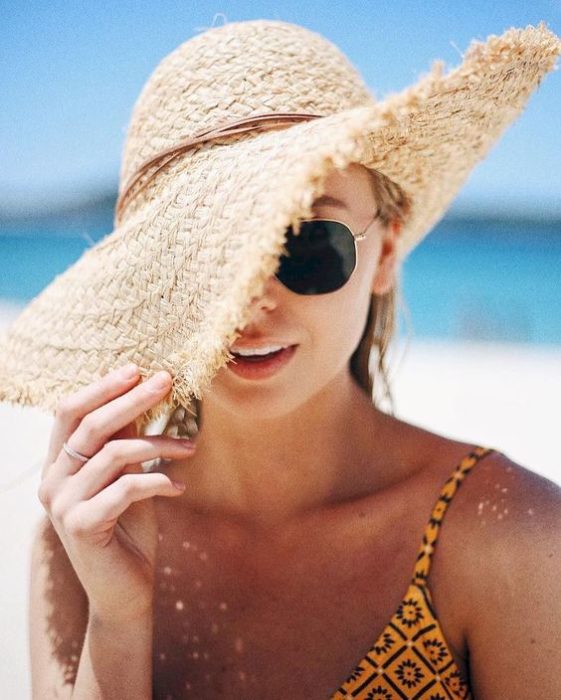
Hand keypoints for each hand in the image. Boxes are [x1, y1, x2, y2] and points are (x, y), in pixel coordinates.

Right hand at [37, 364, 195, 622]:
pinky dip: (159, 481)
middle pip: (89, 425)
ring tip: (191, 446)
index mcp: (59, 465)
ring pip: (114, 453)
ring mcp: (63, 505)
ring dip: (160, 444)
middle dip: (131, 399)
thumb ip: (124, 442)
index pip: (70, 413)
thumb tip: (140, 395)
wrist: (125, 591)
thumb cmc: (128, 530)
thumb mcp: (125, 478)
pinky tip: (180, 486)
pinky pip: (126, 488)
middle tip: (166, 381)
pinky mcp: (82, 526)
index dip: (102, 388)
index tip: (137, 369)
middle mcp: (52, 481)